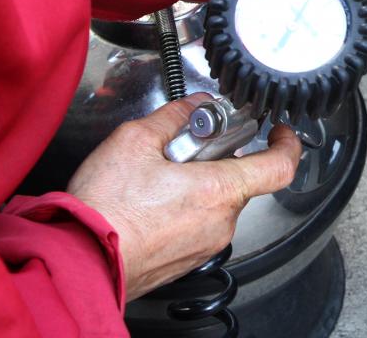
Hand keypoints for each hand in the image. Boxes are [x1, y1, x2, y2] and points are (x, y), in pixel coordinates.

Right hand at [66, 94, 301, 299]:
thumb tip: (195, 105)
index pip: (279, 168)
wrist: (79, 261)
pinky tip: (150, 202)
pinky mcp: (188, 259)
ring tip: (156, 178)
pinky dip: (184, 207)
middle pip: (239, 180)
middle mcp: (220, 222)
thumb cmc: (104, 210)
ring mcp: (205, 245)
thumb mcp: (134, 141)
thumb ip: (173, 117)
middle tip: (182, 149)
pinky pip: (199, 224)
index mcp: (218, 191)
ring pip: (217, 202)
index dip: (286, 144)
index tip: (280, 131)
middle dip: (216, 159)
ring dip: (197, 184)